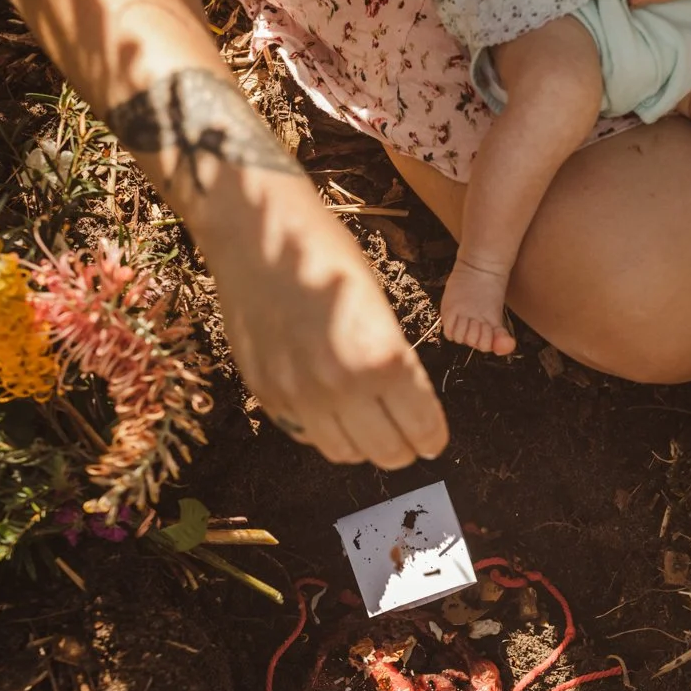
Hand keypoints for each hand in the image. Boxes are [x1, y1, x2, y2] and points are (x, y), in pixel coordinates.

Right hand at [202, 181, 449, 469]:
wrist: (257, 236)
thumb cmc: (326, 256)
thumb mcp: (379, 305)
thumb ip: (393, 360)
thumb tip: (407, 406)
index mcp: (381, 357)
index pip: (421, 427)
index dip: (432, 438)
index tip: (433, 439)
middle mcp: (339, 384)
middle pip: (387, 452)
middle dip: (405, 449)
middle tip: (409, 440)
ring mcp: (299, 394)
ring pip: (346, 453)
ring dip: (365, 446)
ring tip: (372, 427)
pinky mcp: (268, 394)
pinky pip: (307, 434)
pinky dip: (327, 431)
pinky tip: (334, 409)